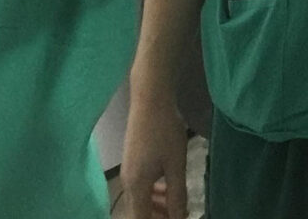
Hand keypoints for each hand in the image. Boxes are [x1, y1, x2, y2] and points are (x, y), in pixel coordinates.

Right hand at [120, 96, 188, 218]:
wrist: (151, 100)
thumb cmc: (165, 131)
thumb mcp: (176, 164)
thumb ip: (177, 194)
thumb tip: (179, 216)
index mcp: (137, 187)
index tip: (175, 218)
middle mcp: (128, 183)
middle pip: (139, 211)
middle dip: (158, 216)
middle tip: (178, 212)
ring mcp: (129, 171)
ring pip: (141, 198)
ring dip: (157, 204)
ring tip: (177, 202)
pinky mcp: (132, 161)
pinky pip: (141, 185)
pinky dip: (154, 191)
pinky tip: (168, 185)